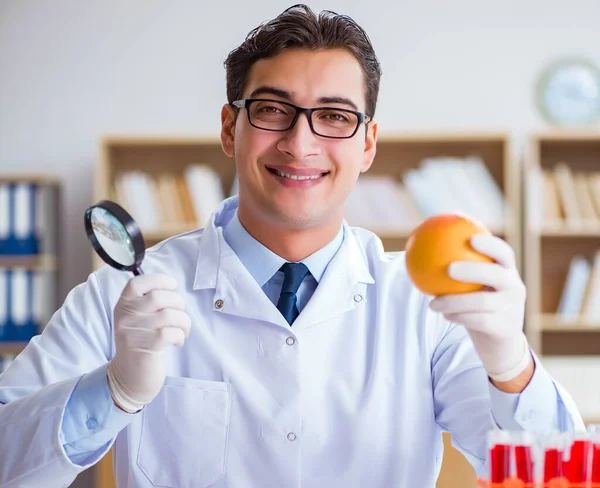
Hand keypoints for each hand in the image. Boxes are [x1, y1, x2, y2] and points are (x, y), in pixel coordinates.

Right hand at [107, 274, 190, 412]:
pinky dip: (181, 335)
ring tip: (182, 330)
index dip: (159, 280)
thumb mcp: (136, 320)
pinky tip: (177, 341)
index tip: (172, 286)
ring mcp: (135, 332)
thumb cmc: (140, 343)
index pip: (136, 283)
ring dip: (184, 321)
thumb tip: (172, 288)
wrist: (129, 378)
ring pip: (170, 314)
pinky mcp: (147, 347)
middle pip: (159, 297)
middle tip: (180, 315)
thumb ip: (147, 303)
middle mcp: (125, 317)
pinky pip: (172, 332)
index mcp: (122, 306)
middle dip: (178, 303)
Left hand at [429, 234, 530, 381]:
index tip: (471, 238)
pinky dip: (458, 317)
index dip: (490, 244)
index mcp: (508, 273)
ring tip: (433, 302)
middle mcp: (515, 288)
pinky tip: (443, 315)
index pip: (504, 253)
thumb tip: (423, 251)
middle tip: (448, 268)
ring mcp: (513, 309)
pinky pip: (478, 321)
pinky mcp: (505, 328)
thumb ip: (459, 272)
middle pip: (496, 274)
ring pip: (482, 302)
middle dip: (473, 269)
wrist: (500, 343)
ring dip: (454, 301)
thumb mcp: (475, 288)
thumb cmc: (480, 308)